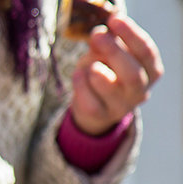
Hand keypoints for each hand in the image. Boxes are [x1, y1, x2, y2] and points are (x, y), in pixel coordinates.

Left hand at [68, 13, 162, 135]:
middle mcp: (140, 91)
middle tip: (97, 35)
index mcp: (150, 71)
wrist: (95, 109)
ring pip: (111, 88)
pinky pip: (89, 100)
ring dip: (95, 69)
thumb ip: (105, 44)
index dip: (131, 34)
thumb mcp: (106, 55)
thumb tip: (100, 34)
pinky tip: (78, 73)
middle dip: (114, 51)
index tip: (115, 19)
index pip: (146, 52)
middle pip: (132, 73)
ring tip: (89, 63)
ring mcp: (121, 107)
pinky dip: (80, 83)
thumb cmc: (105, 73)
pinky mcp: (100, 117)